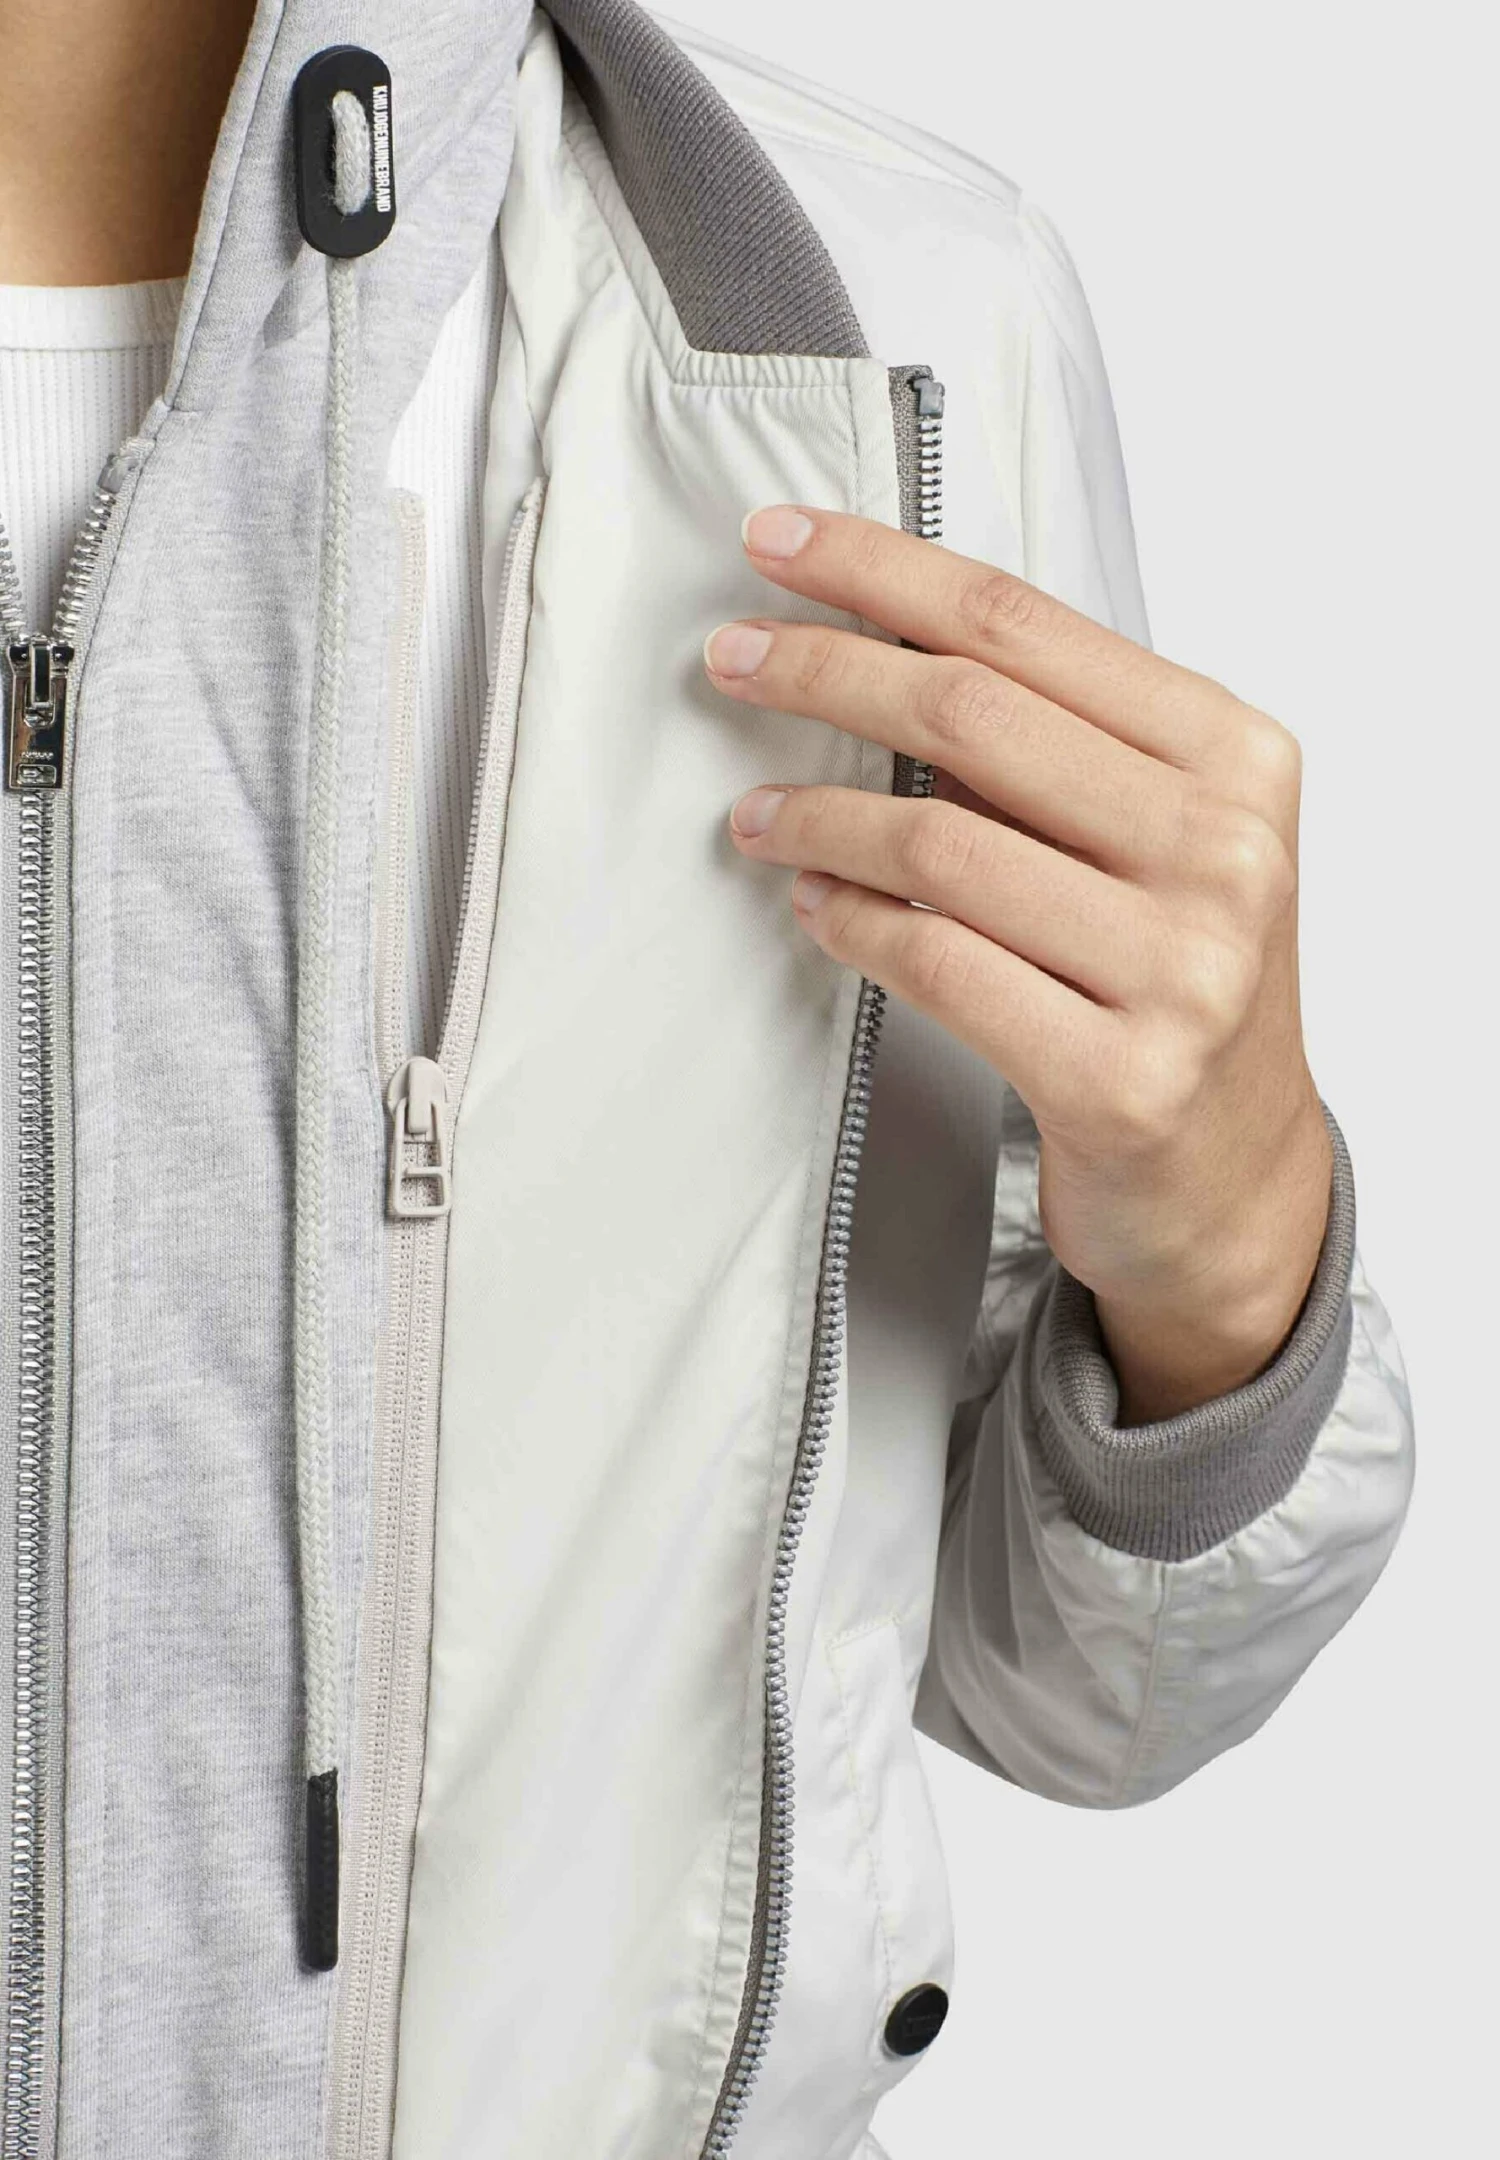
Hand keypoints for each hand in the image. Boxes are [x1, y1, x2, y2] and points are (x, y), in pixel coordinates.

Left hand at [703, 505, 1332, 1423]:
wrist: (1235, 1177)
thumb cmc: (1177, 984)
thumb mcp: (1163, 836)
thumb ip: (1060, 746)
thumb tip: (873, 645)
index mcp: (1237, 757)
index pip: (1024, 624)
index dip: (882, 573)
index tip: (779, 546)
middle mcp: (1223, 852)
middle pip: (970, 713)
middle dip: (824, 669)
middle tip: (732, 663)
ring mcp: (1181, 972)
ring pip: (938, 844)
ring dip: (816, 817)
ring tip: (757, 814)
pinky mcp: (1118, 1079)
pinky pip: (937, 965)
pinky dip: (851, 923)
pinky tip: (813, 903)